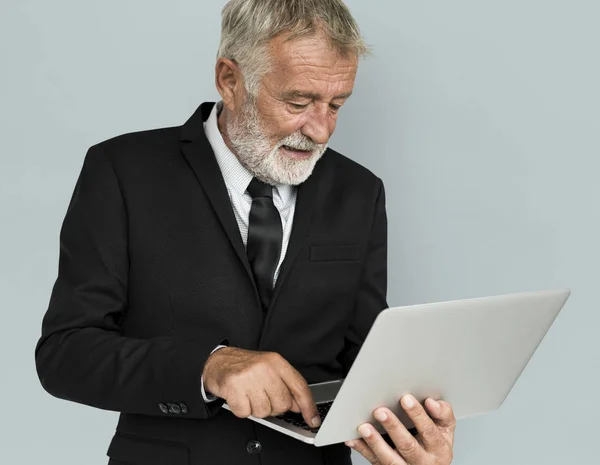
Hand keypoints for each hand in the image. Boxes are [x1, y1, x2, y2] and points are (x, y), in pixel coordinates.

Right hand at [202, 347, 320, 427]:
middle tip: (263, 396)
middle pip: (283, 404)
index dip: (308, 406)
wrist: (218, 361)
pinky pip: (245, 413)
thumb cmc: (245, 367)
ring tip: (250, 395)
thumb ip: (286, 385)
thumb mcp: (270, 369)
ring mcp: (249, 377)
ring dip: (256, 408)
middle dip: (274, 406)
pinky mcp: (233, 387)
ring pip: (264, 412)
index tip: (313, 419)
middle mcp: (264, 367)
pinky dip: (242, 409)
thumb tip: (300, 406)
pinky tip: (240, 397)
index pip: (299, 386)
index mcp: (276, 362)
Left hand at [346, 394, 454, 464]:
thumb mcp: (445, 429)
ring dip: (375, 442)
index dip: (418, 415)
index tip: (405, 399)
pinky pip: (375, 461)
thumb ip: (442, 414)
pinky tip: (354, 439)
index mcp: (439, 448)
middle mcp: (423, 461)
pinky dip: (363, 450)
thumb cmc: (435, 445)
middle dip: (393, 427)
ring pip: (390, 459)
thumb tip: (432, 402)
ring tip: (365, 428)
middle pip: (407, 445)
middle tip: (380, 412)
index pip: (429, 431)